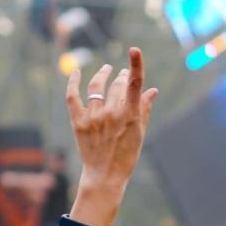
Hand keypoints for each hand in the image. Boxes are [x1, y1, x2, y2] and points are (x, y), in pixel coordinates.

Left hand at [67, 48, 157, 193]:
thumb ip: (144, 108)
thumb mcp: (140, 132)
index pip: (134, 84)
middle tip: (122, 73)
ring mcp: (93, 117)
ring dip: (103, 75)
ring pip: (97, 87)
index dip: (135, 65)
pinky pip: (73, 97)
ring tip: (107, 70)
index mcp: (129, 115)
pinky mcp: (78, 122)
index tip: (134, 50)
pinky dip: (74, 82)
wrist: (105, 175)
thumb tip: (152, 89)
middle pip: (117, 85)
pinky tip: (77, 72)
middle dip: (121, 76)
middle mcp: (111, 113)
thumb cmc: (126, 155)